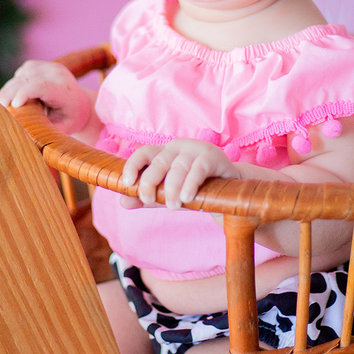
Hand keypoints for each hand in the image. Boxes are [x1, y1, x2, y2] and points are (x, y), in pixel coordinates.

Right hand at [0, 60, 91, 134]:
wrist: (80, 104)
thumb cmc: (69, 120)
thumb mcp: (59, 129)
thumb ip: (41, 128)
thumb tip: (21, 131)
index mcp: (64, 92)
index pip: (42, 86)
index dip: (24, 93)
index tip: (12, 106)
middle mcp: (58, 74)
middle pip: (26, 80)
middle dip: (9, 95)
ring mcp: (50, 67)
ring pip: (21, 76)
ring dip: (9, 90)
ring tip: (3, 106)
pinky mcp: (42, 65)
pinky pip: (22, 72)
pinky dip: (15, 83)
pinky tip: (16, 95)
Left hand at [120, 138, 238, 209]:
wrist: (230, 190)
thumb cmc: (195, 190)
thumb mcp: (168, 195)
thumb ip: (148, 197)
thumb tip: (123, 202)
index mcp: (164, 153)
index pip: (144, 153)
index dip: (132, 165)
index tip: (127, 183)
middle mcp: (178, 147)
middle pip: (159, 162)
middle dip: (150, 181)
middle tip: (149, 200)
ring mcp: (196, 150)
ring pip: (178, 167)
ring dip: (172, 188)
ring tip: (172, 206)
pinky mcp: (213, 157)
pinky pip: (198, 169)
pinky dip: (190, 183)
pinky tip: (187, 197)